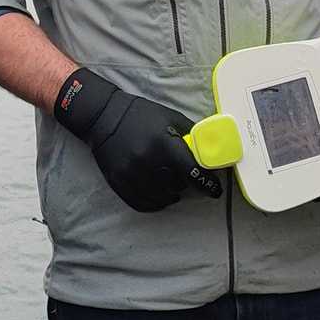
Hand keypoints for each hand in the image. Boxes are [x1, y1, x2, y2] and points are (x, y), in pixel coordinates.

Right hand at [52, 67, 222, 211]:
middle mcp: (147, 160)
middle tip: (185, 180)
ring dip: (170, 196)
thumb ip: (191, 136)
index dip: (207, 184)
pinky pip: (141, 203)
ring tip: (172, 189)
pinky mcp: (118, 182)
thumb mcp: (171, 117)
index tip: (214, 191)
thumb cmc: (142, 115)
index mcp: (164, 142)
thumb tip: (211, 151)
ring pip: (160, 199)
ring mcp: (131, 173)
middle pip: (177, 187)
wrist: (104, 116)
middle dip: (185, 185)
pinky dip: (154, 204)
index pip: (192, 172)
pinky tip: (159, 198)